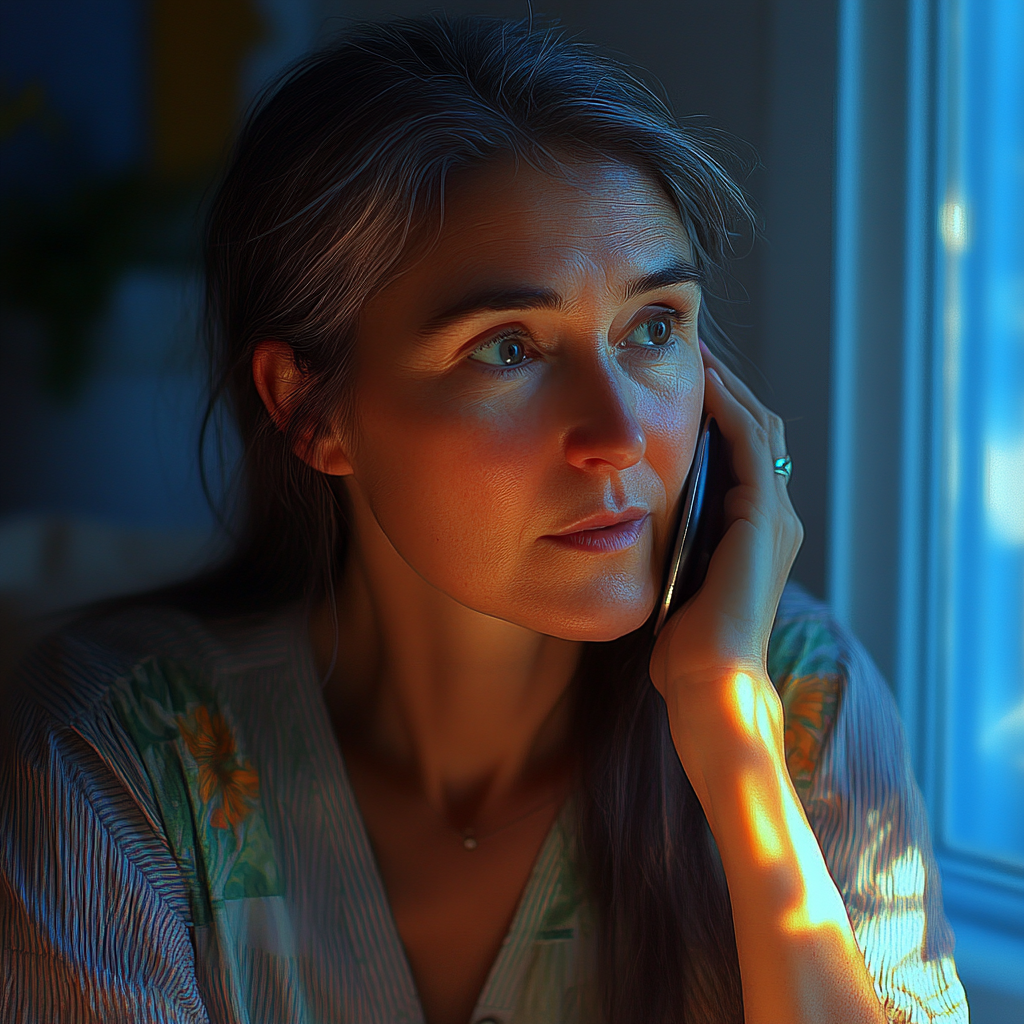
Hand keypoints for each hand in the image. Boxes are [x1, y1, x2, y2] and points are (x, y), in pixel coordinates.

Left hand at [649, 339, 803, 804]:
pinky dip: (729, 410)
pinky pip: (750, 445)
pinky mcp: (762, 519)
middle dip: (725, 391)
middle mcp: (774, 519)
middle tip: (691, 354)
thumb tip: (633, 531)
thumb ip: (671, 552)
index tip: (680, 384)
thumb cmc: (686, 652)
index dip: (718, 416)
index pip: (743, 456)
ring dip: (727, 390)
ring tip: (695, 356)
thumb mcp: (676, 586)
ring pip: (758, 429)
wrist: (710, 687)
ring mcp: (774, 518)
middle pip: (757, 432)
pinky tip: (701, 385)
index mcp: (755, 534)